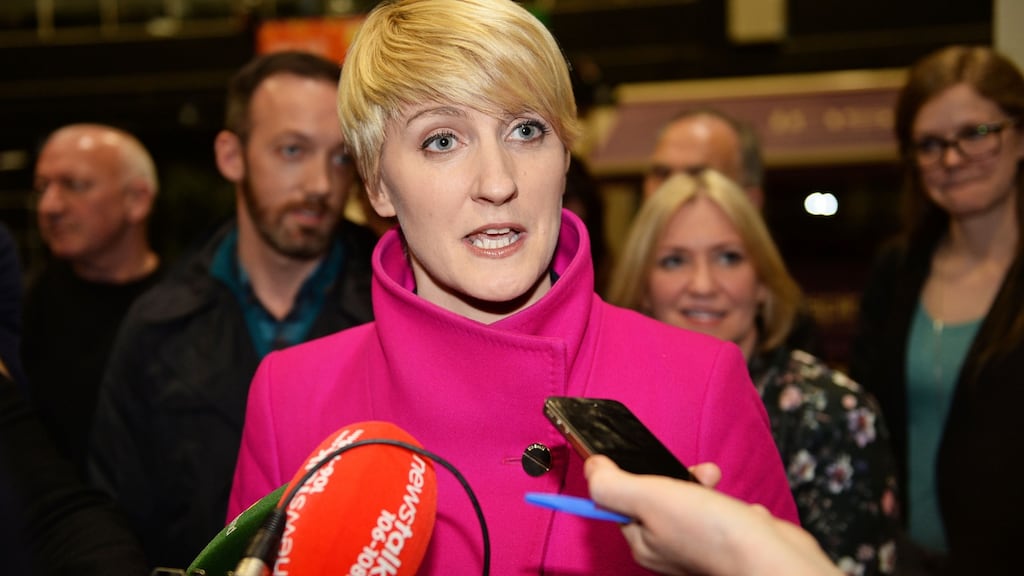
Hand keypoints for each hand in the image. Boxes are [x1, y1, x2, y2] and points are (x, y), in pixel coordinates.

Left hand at [584, 456, 839, 575]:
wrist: (772, 557)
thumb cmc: (711, 532)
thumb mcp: (649, 498)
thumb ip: (614, 484)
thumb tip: (591, 467)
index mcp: (643, 543)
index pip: (621, 503)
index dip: (631, 477)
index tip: (645, 460)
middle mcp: (667, 548)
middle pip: (657, 498)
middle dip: (673, 475)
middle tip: (690, 471)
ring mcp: (698, 545)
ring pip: (688, 501)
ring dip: (700, 483)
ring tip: (714, 479)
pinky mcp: (726, 541)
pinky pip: (718, 511)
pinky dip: (724, 500)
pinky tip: (734, 502)